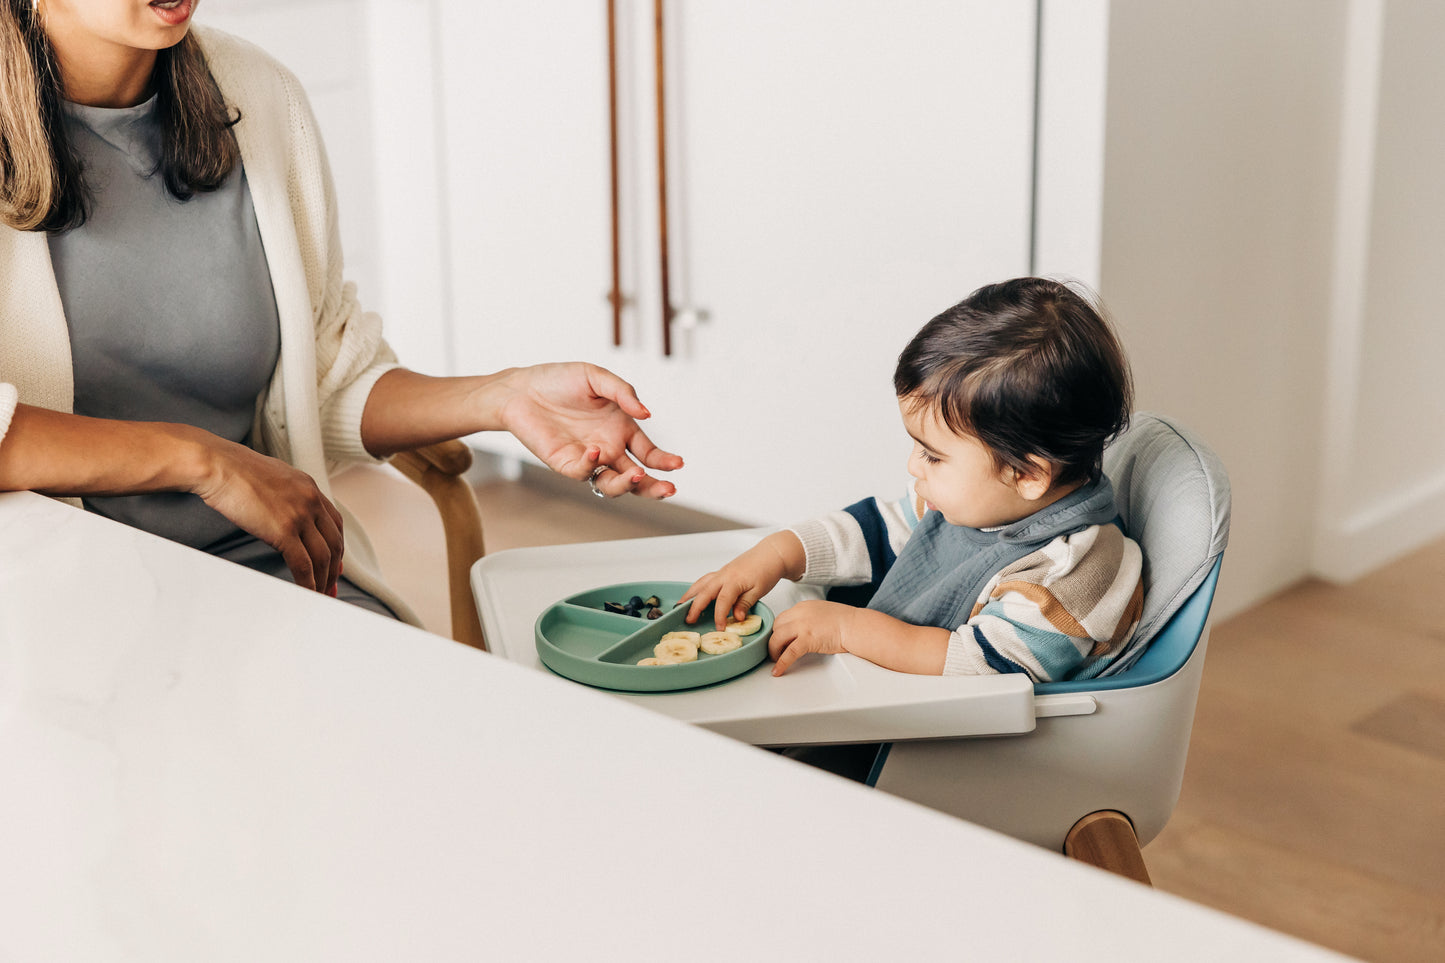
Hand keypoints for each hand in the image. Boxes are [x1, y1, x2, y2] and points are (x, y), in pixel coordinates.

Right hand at [191, 434, 344, 594]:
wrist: (217, 464)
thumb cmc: (233, 470)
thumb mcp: (272, 477)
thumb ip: (285, 494)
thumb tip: (282, 511)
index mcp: (309, 487)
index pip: (334, 523)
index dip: (337, 546)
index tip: (336, 562)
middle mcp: (311, 500)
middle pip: (334, 543)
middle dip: (334, 568)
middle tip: (331, 585)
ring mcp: (300, 515)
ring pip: (323, 557)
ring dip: (323, 580)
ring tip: (319, 595)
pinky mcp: (284, 530)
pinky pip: (303, 564)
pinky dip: (308, 582)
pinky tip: (306, 591)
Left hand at [495, 363, 682, 498]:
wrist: (520, 388)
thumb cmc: (558, 380)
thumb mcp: (596, 377)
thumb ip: (623, 393)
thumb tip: (646, 413)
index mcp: (620, 429)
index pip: (648, 453)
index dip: (663, 461)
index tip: (677, 464)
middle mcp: (608, 447)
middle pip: (637, 477)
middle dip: (654, 486)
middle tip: (668, 489)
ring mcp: (588, 458)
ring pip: (613, 484)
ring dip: (628, 485)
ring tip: (638, 475)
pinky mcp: (566, 463)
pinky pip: (583, 472)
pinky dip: (591, 465)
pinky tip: (594, 450)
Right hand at [679, 533, 798, 628]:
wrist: (771, 554)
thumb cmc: (767, 570)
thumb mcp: (759, 590)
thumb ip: (745, 604)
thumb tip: (736, 618)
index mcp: (734, 580)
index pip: (722, 601)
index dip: (719, 616)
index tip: (719, 628)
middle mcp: (724, 575)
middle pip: (704, 591)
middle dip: (694, 606)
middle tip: (688, 620)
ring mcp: (721, 572)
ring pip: (701, 583)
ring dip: (689, 595)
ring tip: (680, 606)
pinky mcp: (722, 572)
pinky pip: (705, 580)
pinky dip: (697, 588)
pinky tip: (693, 595)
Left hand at [767, 600, 857, 675]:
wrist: (856, 626)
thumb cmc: (846, 621)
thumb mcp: (823, 613)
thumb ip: (810, 618)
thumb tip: (803, 630)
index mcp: (804, 607)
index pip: (782, 618)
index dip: (779, 631)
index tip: (779, 640)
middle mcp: (800, 614)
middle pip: (776, 626)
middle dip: (774, 639)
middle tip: (776, 650)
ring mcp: (802, 626)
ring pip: (777, 638)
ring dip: (774, 651)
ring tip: (776, 660)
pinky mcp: (807, 640)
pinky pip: (788, 653)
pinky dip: (781, 663)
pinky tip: (778, 670)